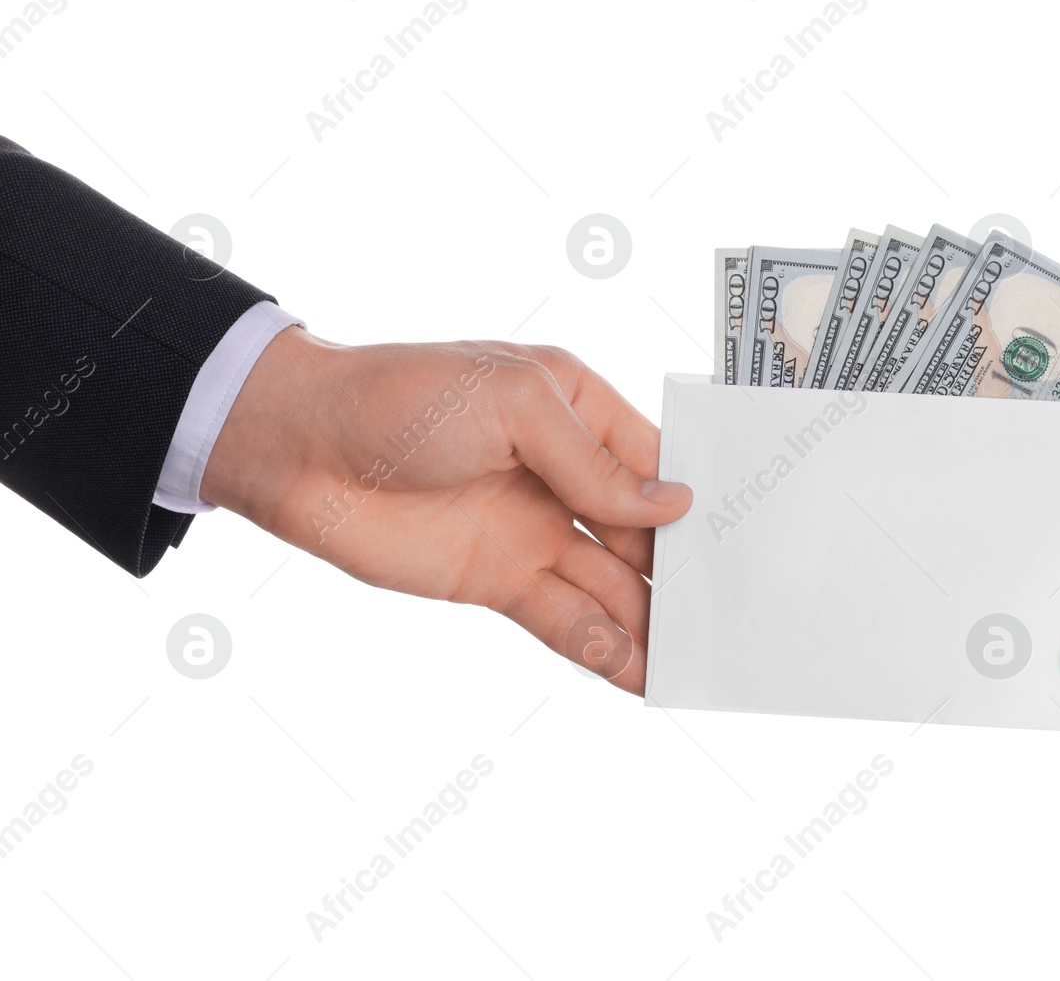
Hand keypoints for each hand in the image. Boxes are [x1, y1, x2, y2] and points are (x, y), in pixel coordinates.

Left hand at [201, 327, 692, 694]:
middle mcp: (564, 474)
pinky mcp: (496, 581)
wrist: (298, 448)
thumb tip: (672, 506)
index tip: (752, 538)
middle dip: (689, 572)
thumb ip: (593, 463)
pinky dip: (604, 647)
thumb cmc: (401, 396)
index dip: (701, 500)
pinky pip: (564, 619)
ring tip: (703, 660)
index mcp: (578, 409)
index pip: (659, 462)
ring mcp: (533, 531)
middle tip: (740, 615)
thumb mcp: (512, 404)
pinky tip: (642, 672)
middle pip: (644, 534)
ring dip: (655, 622)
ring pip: (613, 585)